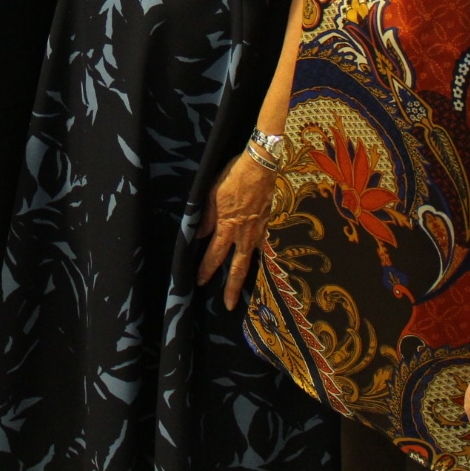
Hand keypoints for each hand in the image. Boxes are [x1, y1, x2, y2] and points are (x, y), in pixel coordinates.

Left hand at [196, 151, 277, 308]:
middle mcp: (245, 233)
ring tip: (245, 290)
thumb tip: (199, 235)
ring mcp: (260, 230)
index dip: (206, 270)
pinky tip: (259, 263)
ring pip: (253, 259)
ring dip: (247, 275)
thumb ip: (207, 217)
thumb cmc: (234, 175)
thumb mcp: (213, 194)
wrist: (262, 165)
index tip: (199, 282)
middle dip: (233, 288)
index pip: (214, 255)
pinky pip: (264, 246)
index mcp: (228, 226)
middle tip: (229, 305)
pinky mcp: (270, 224)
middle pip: (238, 267)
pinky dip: (260, 257)